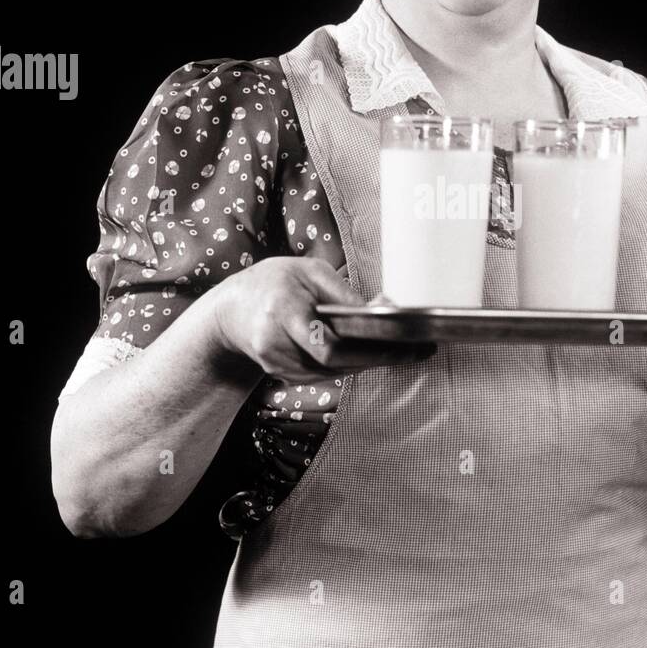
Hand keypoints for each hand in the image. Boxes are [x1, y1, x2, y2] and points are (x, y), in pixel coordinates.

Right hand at [209, 257, 435, 385]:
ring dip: (367, 362)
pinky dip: (348, 364)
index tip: (408, 345)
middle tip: (416, 352)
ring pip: (334, 371)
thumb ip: (345, 294)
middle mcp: (276, 342)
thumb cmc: (273, 283)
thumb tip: (386, 309)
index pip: (330, 342)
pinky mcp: (281, 374)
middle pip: (336, 363)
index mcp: (283, 309)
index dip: (372, 349)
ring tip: (402, 351)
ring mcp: (276, 364)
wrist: (231, 312)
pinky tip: (368, 354)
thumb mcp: (308, 272)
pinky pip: (324, 374)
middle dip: (379, 358)